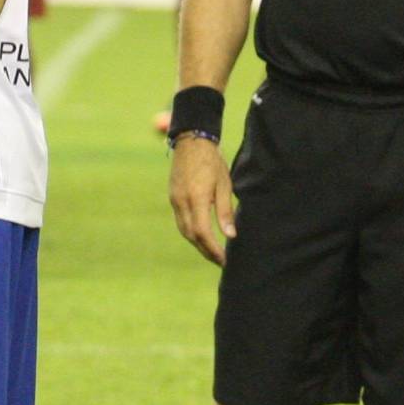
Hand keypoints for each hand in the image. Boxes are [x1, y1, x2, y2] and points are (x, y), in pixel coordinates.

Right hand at [170, 134, 234, 265]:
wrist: (191, 143)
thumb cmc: (212, 163)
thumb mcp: (224, 185)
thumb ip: (225, 212)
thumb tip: (230, 236)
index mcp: (196, 199)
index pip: (202, 233)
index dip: (213, 249)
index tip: (224, 260)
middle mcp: (181, 202)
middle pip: (191, 235)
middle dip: (205, 251)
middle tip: (220, 261)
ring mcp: (174, 200)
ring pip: (183, 230)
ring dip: (197, 243)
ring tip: (212, 252)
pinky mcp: (173, 197)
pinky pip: (180, 221)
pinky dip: (191, 232)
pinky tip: (201, 235)